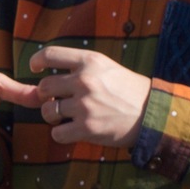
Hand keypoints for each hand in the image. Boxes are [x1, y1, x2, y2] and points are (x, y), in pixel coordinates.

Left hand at [29, 45, 149, 147]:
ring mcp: (85, 105)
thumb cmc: (128, 91)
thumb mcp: (107, 69)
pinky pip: (56, 133)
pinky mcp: (86, 128)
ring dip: (53, 116)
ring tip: (68, 116)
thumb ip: (79, 69)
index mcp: (91, 61)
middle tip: (60, 100)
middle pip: (44, 87)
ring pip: (47, 111)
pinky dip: (62, 134)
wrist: (154, 114)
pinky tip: (74, 130)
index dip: (37, 61)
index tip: (35, 68)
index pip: (51, 54)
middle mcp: (85, 81)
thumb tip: (43, 78)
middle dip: (47, 96)